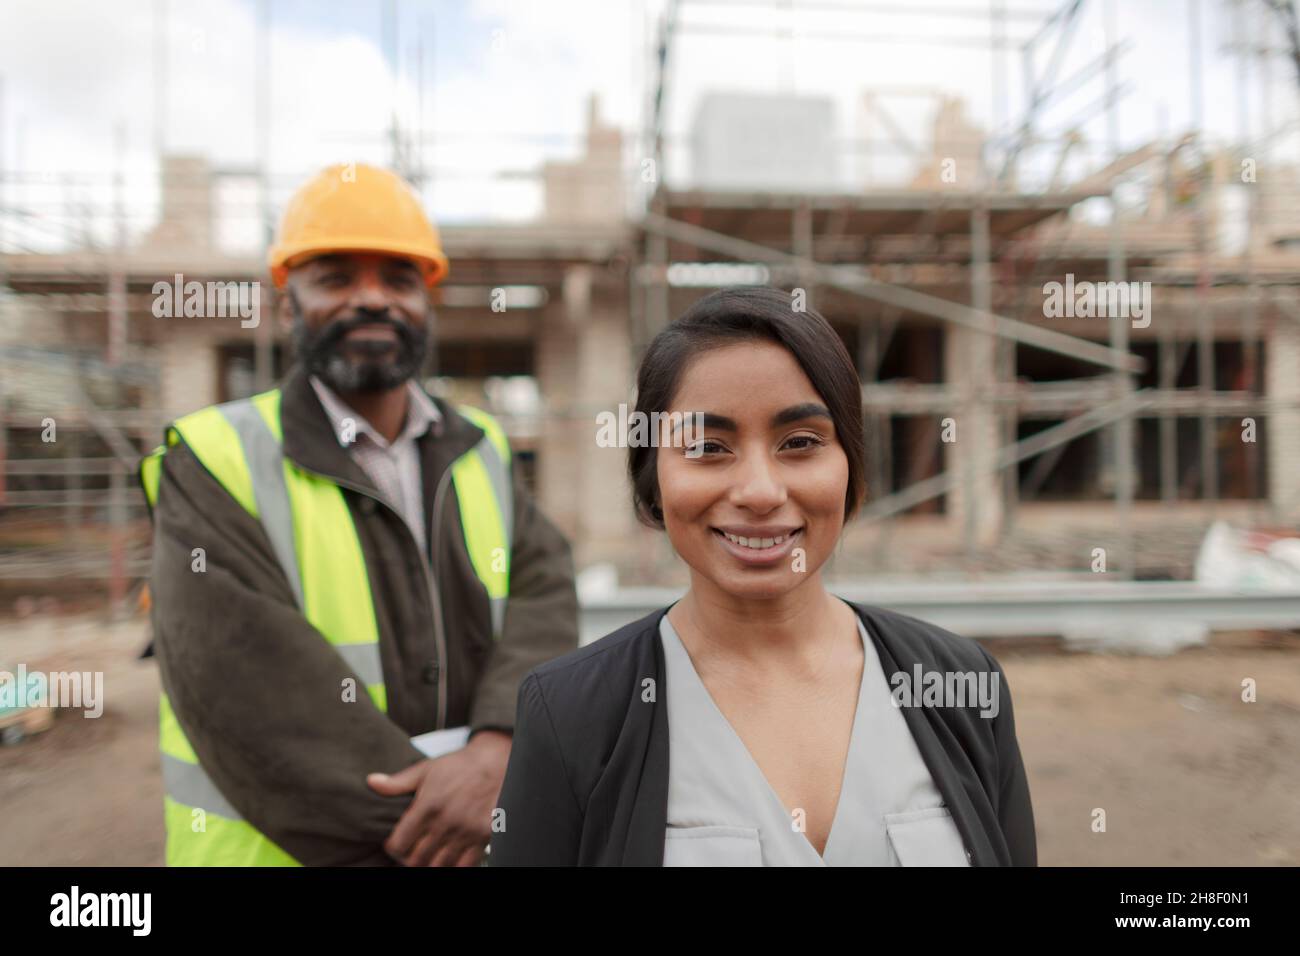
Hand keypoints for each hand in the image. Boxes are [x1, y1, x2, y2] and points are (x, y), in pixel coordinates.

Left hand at [366, 730, 510, 866]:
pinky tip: (449, 858)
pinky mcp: (483, 836)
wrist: (495, 761)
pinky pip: (464, 865)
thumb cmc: (459, 765)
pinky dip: (453, 866)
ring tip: (428, 855)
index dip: (392, 848)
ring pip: (438, 866)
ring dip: (430, 864)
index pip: (399, 843)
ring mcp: (465, 831)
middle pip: (416, 859)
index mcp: (428, 805)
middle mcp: (446, 822)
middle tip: (410, 852)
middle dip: (408, 859)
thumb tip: (371, 782)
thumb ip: (398, 782)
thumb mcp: (426, 769)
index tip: (395, 844)